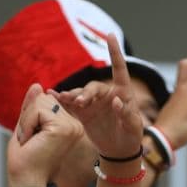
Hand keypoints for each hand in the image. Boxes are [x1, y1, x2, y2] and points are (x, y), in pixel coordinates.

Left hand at [7, 84, 84, 186]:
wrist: (27, 182)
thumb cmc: (25, 161)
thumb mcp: (26, 127)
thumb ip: (32, 107)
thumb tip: (38, 85)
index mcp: (68, 125)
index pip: (45, 101)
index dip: (30, 116)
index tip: (31, 139)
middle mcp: (74, 124)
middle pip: (43, 98)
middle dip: (28, 117)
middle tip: (30, 140)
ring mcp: (71, 126)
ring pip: (40, 102)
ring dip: (27, 121)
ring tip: (31, 141)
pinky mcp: (63, 128)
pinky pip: (37, 109)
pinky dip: (27, 124)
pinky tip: (31, 141)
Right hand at [52, 34, 142, 160]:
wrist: (119, 151)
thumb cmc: (131, 136)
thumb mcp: (134, 127)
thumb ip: (126, 114)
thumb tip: (117, 100)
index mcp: (122, 92)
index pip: (119, 68)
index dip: (114, 51)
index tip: (110, 35)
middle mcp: (106, 94)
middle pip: (92, 87)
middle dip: (84, 93)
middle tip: (79, 102)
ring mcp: (92, 103)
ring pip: (79, 94)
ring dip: (71, 96)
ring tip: (64, 99)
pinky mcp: (82, 113)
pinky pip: (70, 104)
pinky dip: (62, 100)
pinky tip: (52, 96)